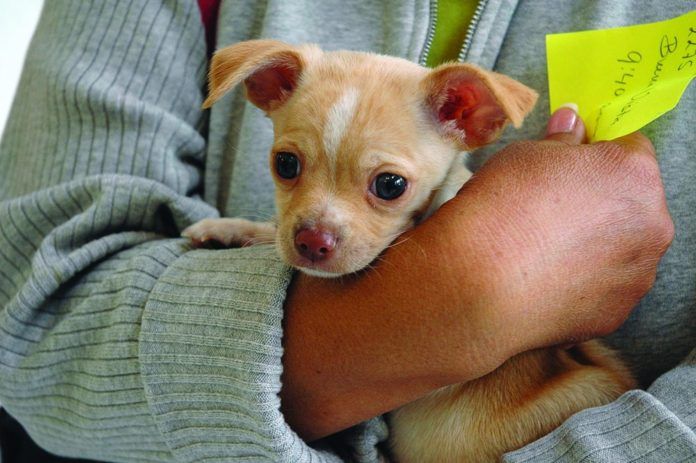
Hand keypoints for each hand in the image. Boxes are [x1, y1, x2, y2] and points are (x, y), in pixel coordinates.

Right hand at [447, 106, 673, 355]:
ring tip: (547, 250)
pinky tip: (547, 280)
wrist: (478, 283)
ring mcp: (638, 274)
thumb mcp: (525, 155)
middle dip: (602, 201)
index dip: (597, 153)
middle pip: (633, 202)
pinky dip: (585, 281)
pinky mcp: (617, 312)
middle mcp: (652, 224)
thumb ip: (562, 141)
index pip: (631, 148)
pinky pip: (607, 287)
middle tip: (552, 209)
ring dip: (597, 243)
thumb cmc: (502, 208)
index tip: (570, 164)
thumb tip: (573, 124)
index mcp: (635, 174)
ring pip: (622, 248)